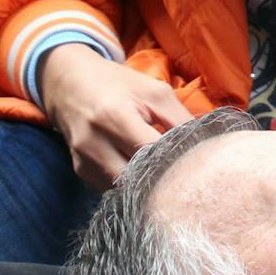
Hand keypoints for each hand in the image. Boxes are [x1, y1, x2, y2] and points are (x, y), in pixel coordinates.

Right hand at [38, 44, 191, 189]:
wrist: (69, 83)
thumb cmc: (117, 84)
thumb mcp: (154, 91)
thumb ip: (180, 119)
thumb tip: (206, 147)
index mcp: (115, 116)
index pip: (151, 153)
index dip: (175, 162)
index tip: (196, 166)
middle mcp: (94, 143)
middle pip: (136, 179)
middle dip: (162, 182)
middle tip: (185, 181)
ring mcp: (84, 160)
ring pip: (124, 190)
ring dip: (146, 188)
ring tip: (166, 179)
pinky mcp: (80, 171)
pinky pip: (111, 190)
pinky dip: (130, 187)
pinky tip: (144, 177)